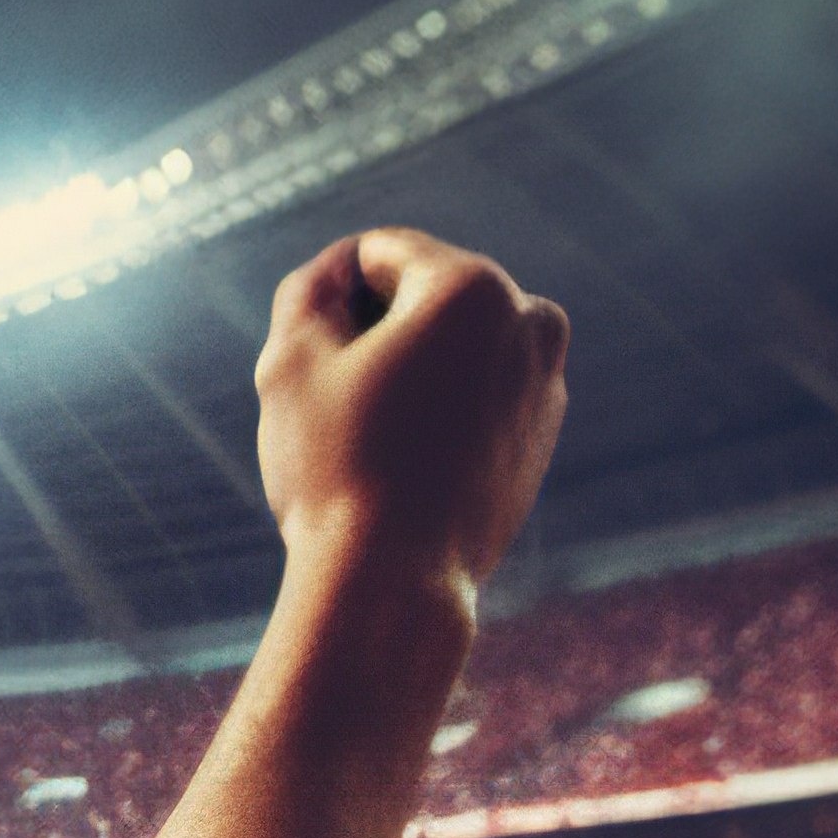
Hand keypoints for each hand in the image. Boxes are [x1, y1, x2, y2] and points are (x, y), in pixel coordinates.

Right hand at [254, 227, 572, 612]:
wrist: (393, 584)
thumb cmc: (337, 470)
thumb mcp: (290, 362)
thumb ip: (308, 291)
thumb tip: (338, 273)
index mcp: (472, 285)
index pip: (380, 253)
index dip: (326, 294)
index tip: (304, 354)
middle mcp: (530, 320)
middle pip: (424, 294)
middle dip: (374, 331)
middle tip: (335, 403)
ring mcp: (546, 380)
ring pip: (453, 345)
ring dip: (408, 368)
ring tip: (371, 436)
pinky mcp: (542, 433)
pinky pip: (478, 393)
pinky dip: (441, 408)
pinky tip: (404, 463)